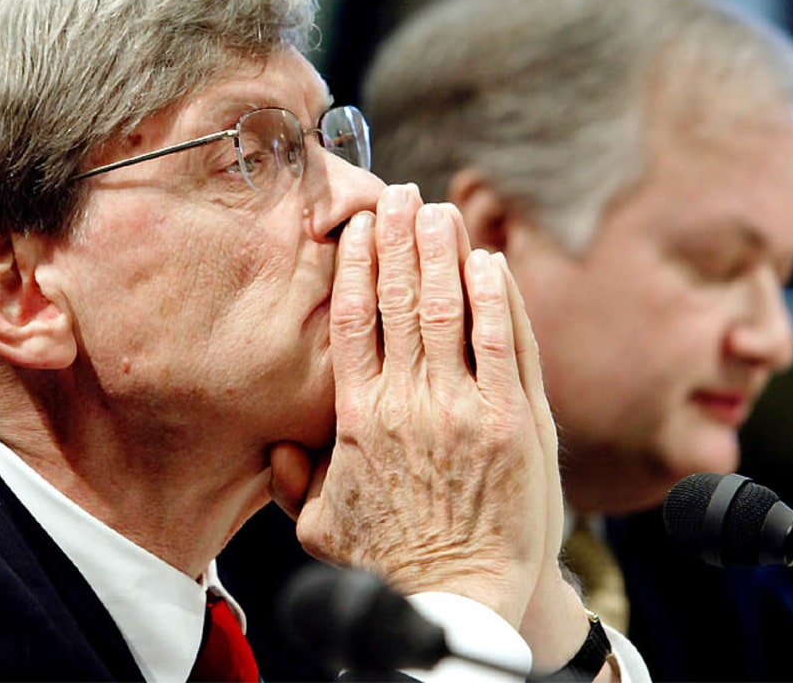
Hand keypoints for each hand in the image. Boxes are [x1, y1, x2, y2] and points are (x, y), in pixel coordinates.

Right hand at [288, 184, 555, 626]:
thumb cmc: (392, 563)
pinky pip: (504, 342)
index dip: (357, 266)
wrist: (462, 598)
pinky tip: (488, 262)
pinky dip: (496, 297)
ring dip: (443, 252)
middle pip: (401, 299)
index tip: (359, 229)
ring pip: (451, 308)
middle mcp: (407, 401)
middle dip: (400, 239)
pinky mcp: (516, 420)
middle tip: (400, 195)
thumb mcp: (321, 527)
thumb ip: (294, 482)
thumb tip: (277, 448)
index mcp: (357, 419)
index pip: (353, 322)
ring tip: (439, 210)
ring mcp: (465, 407)